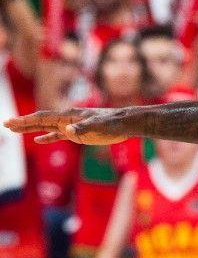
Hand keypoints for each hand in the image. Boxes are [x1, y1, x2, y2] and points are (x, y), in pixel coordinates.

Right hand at [6, 108, 126, 144]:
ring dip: (31, 129)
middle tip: (6, 124)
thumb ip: (82, 128)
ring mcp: (72, 126)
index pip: (42, 118)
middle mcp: (67, 119)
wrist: (126, 123)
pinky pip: (58, 135)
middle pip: (40, 120)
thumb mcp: (98, 127)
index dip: (25, 121)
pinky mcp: (78, 133)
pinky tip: (39, 140)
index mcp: (68, 116)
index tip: (10, 123)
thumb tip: (67, 131)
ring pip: (46, 127)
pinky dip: (47, 137)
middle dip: (23, 123)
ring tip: (15, 130)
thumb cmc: (112, 125)